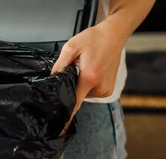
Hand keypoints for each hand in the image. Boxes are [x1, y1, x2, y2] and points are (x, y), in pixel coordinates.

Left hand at [51, 19, 127, 134]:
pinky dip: (88, 83)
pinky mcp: (109, 89)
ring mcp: (106, 89)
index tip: (60, 130)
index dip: (66, 117)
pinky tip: (92, 69)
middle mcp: (99, 87)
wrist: (114, 35)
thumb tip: (52, 78)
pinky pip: (92, 91)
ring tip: (87, 65)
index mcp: (89, 77)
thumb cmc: (94, 39)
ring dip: (81, 82)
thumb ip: (59, 65)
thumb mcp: (71, 47)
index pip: (75, 103)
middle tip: (77, 66)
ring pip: (84, 93)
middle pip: (77, 95)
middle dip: (73, 83)